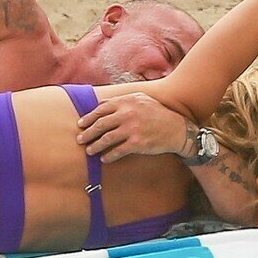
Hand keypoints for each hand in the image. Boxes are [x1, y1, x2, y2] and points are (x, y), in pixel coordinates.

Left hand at [75, 92, 189, 162]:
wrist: (177, 129)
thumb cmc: (157, 113)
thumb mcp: (141, 99)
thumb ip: (121, 100)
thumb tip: (100, 102)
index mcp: (126, 102)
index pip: (101, 109)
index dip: (88, 118)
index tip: (81, 124)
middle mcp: (128, 114)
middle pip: (100, 125)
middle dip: (87, 133)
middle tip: (80, 140)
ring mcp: (132, 129)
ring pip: (106, 139)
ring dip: (95, 146)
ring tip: (89, 151)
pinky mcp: (137, 143)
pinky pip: (117, 151)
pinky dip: (109, 156)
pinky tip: (104, 159)